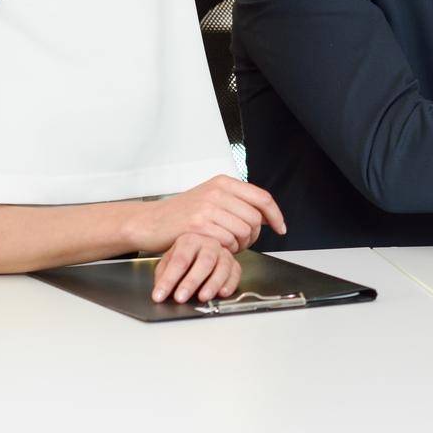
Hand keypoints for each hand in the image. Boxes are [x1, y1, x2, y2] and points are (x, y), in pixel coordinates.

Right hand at [129, 175, 285, 253]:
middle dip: (253, 236)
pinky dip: (225, 250)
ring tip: (225, 244)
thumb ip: (237, 202)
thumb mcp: (211, 198)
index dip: (276, 215)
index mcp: (224, 183)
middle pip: (255, 219)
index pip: (262, 198)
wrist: (151, 222)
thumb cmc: (182, 214)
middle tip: (241, 242)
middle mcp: (217, 192)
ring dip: (239, 245)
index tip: (281, 228)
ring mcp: (207, 208)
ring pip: (243, 232)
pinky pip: (227, 242)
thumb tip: (266, 215)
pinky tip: (215, 247)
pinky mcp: (198, 225)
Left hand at [152, 233, 242, 303]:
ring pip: (222, 267)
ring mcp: (223, 253)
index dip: (169, 279)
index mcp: (189, 241)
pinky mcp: (234, 264)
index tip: (160, 295)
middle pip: (204, 262)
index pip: (179, 260)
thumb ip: (163, 276)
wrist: (198, 251)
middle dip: (192, 281)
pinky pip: (236, 273)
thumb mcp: (167, 263)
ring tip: (202, 297)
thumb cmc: (182, 258)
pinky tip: (222, 293)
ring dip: (213, 284)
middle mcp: (208, 244)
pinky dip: (230, 284)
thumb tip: (159, 292)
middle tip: (180, 297)